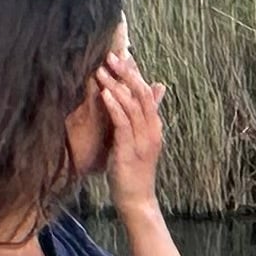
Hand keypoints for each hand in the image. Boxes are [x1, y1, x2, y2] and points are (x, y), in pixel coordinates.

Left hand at [95, 48, 167, 212]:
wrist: (137, 200)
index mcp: (154, 127)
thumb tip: (146, 103)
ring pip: (132, 105)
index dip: (136, 73)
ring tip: (101, 69)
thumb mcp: (139, 142)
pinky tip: (104, 93)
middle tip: (111, 55)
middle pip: (142, 94)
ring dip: (116, 85)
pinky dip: (114, 105)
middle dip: (126, 73)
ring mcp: (142, 140)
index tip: (124, 55)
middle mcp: (152, 130)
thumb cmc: (134, 172)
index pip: (147, 93)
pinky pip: (123, 122)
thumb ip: (141, 121)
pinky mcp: (129, 149)